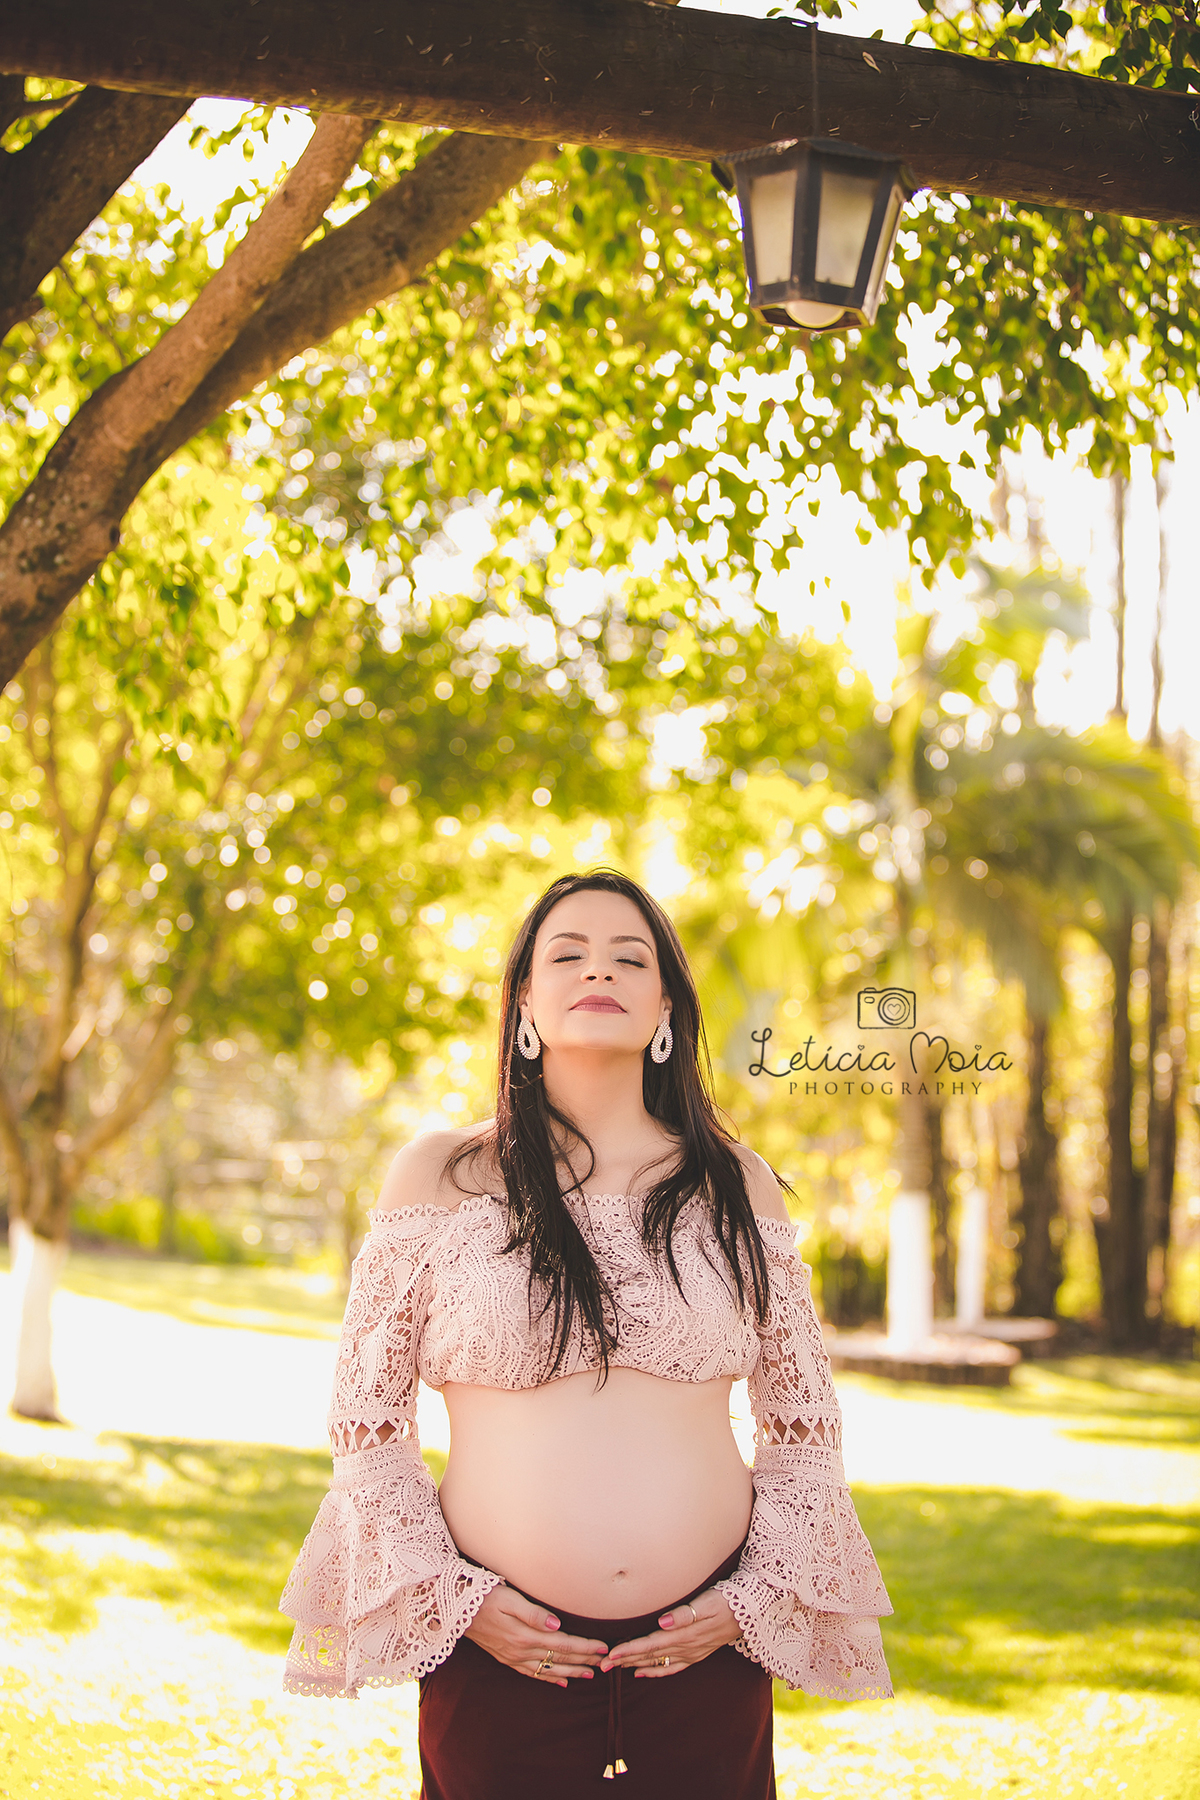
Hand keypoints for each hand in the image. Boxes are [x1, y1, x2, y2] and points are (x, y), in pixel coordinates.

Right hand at [463, 1584, 608, 1686]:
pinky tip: (560, 1680)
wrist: (455, 1609)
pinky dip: (549, 1677)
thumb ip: (533, 1614)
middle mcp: (520, 1651)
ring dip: (570, 1671)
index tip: (602, 1647)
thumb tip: (557, 1625)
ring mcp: (513, 1657)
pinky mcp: (506, 1658)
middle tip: (605, 1663)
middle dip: (583, 1660)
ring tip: (589, 1674)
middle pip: (559, 1658)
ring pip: (548, 1669)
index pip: (562, 1644)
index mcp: (524, 1636)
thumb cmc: (484, 1597)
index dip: (584, 1647)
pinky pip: (532, 1673)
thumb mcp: (509, 1599)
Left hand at [600, 1588, 741, 1678]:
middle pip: (649, 1656)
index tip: (610, 1655)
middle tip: (601, 1665)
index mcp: (684, 1634)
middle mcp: (685, 1647)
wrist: (750, 1611)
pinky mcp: (696, 1653)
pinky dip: (655, 1670)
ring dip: (635, 1665)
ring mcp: (691, 1652)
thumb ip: (685, 1614)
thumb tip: (663, 1622)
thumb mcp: (708, 1602)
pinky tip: (642, 1673)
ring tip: (614, 1668)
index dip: (629, 1650)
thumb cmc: (726, 1600)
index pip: (650, 1645)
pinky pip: (672, 1666)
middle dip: (624, 1660)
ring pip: (657, 1662)